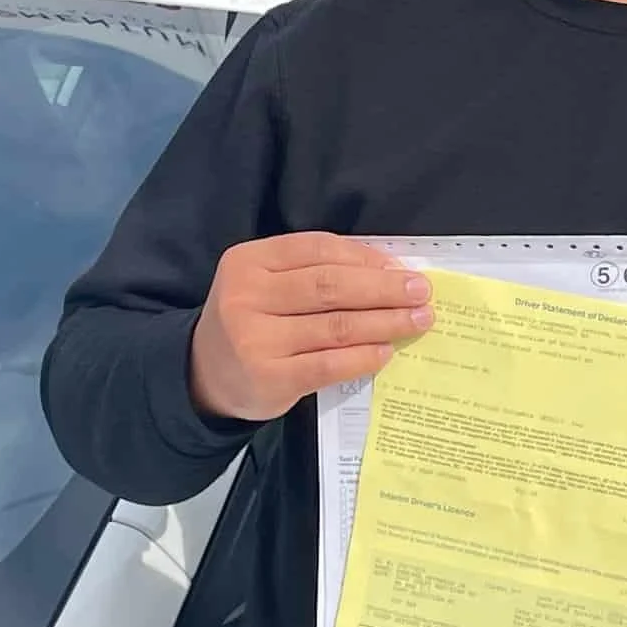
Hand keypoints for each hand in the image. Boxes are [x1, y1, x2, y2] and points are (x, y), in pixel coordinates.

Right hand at [189, 233, 434, 424]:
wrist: (205, 375)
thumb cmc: (252, 320)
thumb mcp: (267, 283)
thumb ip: (314, 271)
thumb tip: (388, 270)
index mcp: (248, 261)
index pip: (318, 249)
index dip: (365, 257)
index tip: (402, 268)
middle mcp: (246, 296)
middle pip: (331, 286)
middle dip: (384, 288)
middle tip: (421, 293)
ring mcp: (255, 339)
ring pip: (336, 325)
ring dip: (385, 322)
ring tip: (417, 320)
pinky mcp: (269, 378)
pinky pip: (329, 364)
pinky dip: (363, 356)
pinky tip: (386, 351)